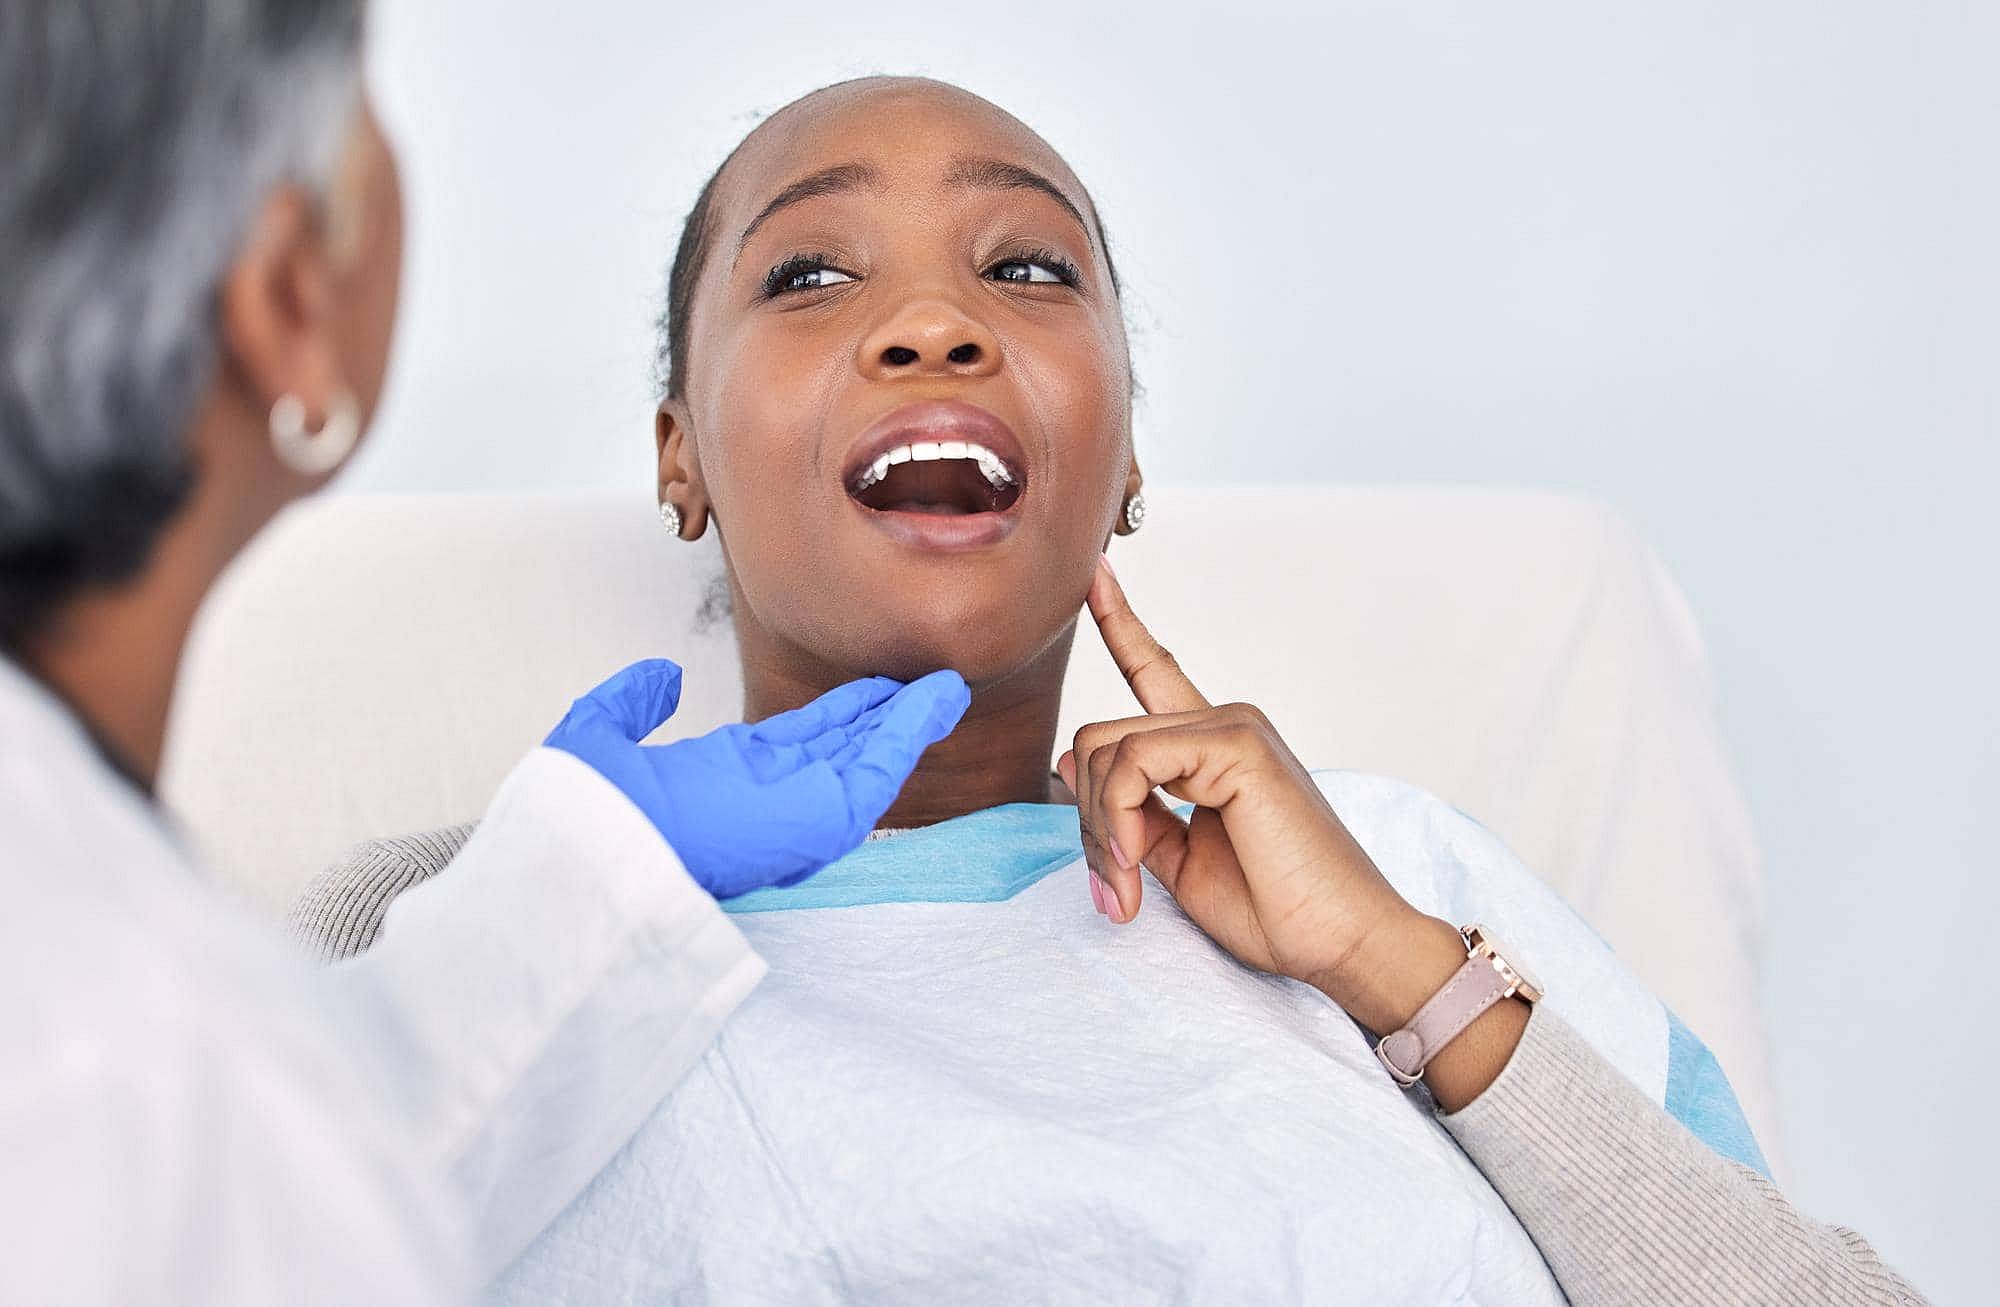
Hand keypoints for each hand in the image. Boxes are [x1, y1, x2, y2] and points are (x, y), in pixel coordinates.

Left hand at [547, 660, 969, 898]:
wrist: (591, 854)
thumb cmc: (583, 815)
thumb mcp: (599, 736)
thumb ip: (631, 702)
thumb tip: (663, 675)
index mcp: (722, 783)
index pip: (792, 744)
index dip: (832, 715)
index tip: (862, 692)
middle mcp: (766, 799)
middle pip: (838, 750)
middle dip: (879, 719)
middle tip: (919, 688)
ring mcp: (797, 812)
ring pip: (865, 760)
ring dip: (907, 723)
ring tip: (944, 690)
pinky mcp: (821, 823)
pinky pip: (877, 772)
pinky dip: (911, 734)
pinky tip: (938, 701)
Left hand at [1059, 558, 1467, 1038]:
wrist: (1344, 943)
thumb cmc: (1276, 909)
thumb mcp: (1179, 862)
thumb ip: (1130, 811)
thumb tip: (1069, 761)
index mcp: (1214, 748)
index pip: (1156, 673)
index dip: (1121, 625)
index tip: (1095, 575)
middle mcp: (1224, 724)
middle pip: (1103, 739)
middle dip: (1089, 820)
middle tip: (1114, 888)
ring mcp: (1234, 727)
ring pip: (1108, 749)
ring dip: (1100, 829)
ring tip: (1127, 889)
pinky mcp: (1238, 744)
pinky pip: (1134, 760)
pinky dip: (1117, 817)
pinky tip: (1136, 864)